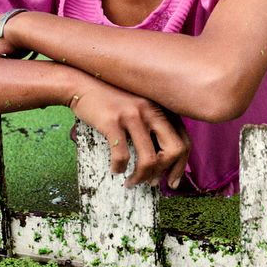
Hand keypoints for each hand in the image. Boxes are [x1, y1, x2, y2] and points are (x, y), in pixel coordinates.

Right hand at [67, 75, 191, 189]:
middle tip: (154, 184)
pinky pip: (122, 155)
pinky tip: (115, 169)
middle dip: (167, 172)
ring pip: (149, 159)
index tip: (173, 180)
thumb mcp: (140, 105)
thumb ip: (154, 124)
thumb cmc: (111, 98)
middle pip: (175, 150)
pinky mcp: (112, 120)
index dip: (180, 165)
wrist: (81, 82)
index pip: (185, 140)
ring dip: (140, 177)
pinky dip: (119, 167)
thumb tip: (162, 158)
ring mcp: (133, 114)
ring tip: (131, 182)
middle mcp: (153, 109)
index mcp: (162, 107)